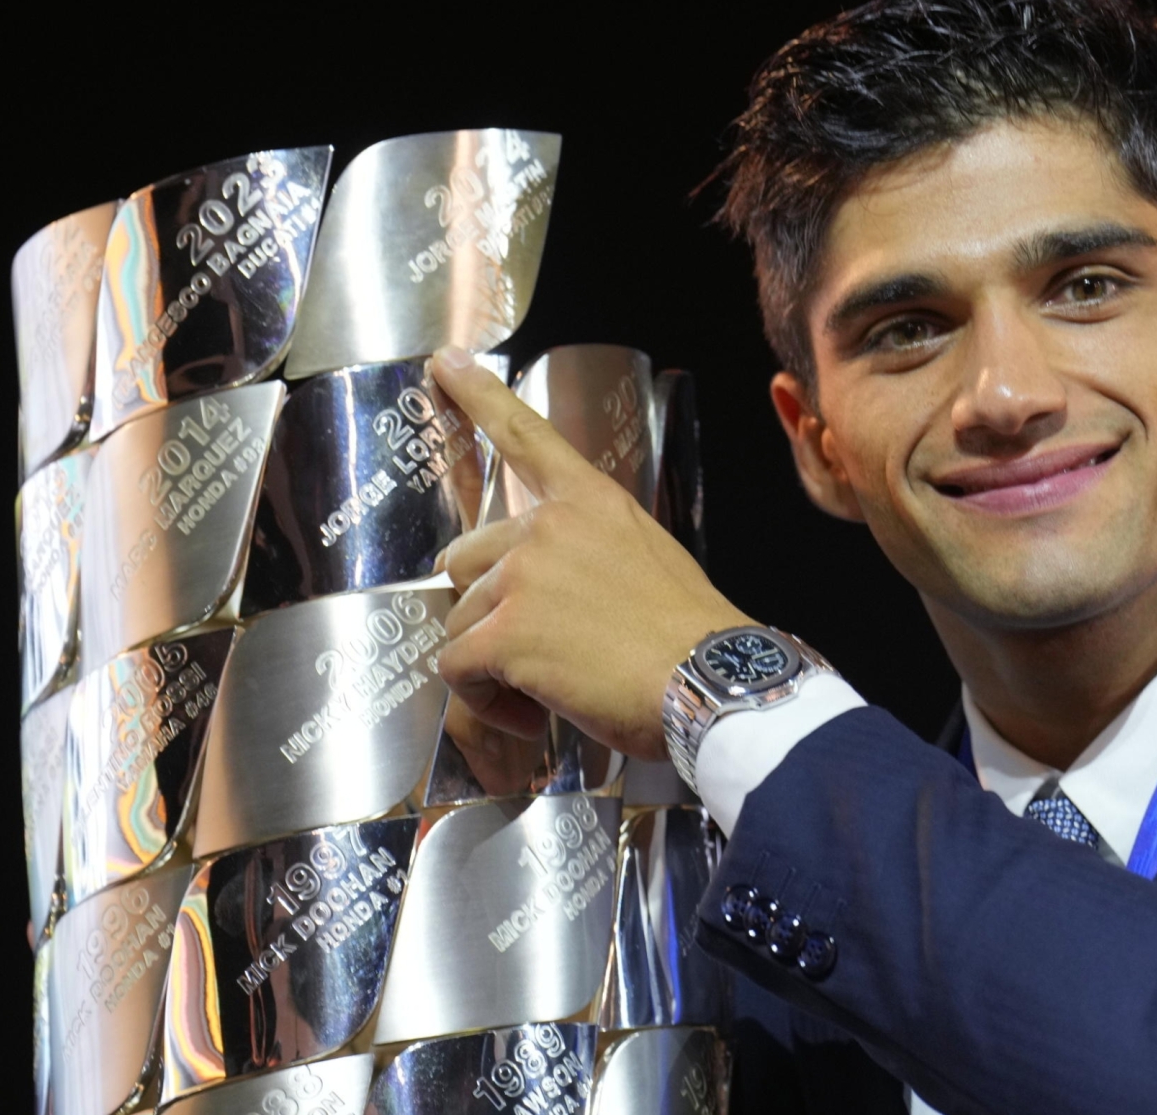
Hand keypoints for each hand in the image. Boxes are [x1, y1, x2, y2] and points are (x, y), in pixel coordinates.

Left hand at [429, 347, 749, 758]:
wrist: (711, 683)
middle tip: (538, 652)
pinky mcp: (504, 633)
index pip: (527, 436)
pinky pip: (457, 666)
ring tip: (550, 691)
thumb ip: (592, 554)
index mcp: (591, 503)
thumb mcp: (651, 562)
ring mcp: (522, 576)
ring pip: (461, 621)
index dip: (480, 396)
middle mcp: (548, 527)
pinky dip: (484, 700)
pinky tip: (531, 712)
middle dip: (487, 608)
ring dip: (491, 665)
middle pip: (466, 559)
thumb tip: (558, 593)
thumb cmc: (692, 641)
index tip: (446, 361)